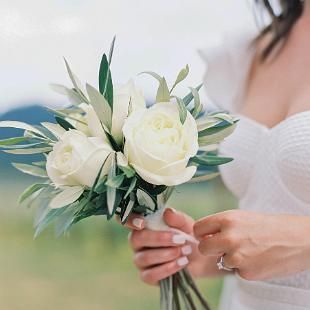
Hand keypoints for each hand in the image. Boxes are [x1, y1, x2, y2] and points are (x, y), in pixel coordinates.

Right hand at [127, 208, 203, 284]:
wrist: (197, 256)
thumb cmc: (185, 235)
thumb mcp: (185, 224)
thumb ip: (176, 218)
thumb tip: (167, 213)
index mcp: (142, 224)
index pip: (126, 220)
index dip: (130, 220)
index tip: (142, 223)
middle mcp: (137, 241)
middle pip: (136, 238)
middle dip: (159, 239)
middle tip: (180, 239)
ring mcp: (139, 259)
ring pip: (145, 257)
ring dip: (167, 254)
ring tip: (185, 250)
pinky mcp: (146, 276)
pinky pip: (150, 275)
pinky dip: (168, 269)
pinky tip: (182, 262)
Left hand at [194, 210, 309, 280]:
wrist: (298, 239)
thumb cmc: (269, 226)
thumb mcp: (241, 217)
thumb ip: (220, 225)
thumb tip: (203, 236)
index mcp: (227, 219)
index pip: (197, 229)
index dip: (201, 234)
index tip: (206, 236)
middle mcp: (229, 237)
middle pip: (202, 248)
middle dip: (209, 248)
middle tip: (222, 246)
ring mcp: (238, 256)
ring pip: (220, 261)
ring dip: (231, 258)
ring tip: (249, 250)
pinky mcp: (247, 272)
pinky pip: (236, 270)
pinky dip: (244, 267)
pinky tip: (257, 258)